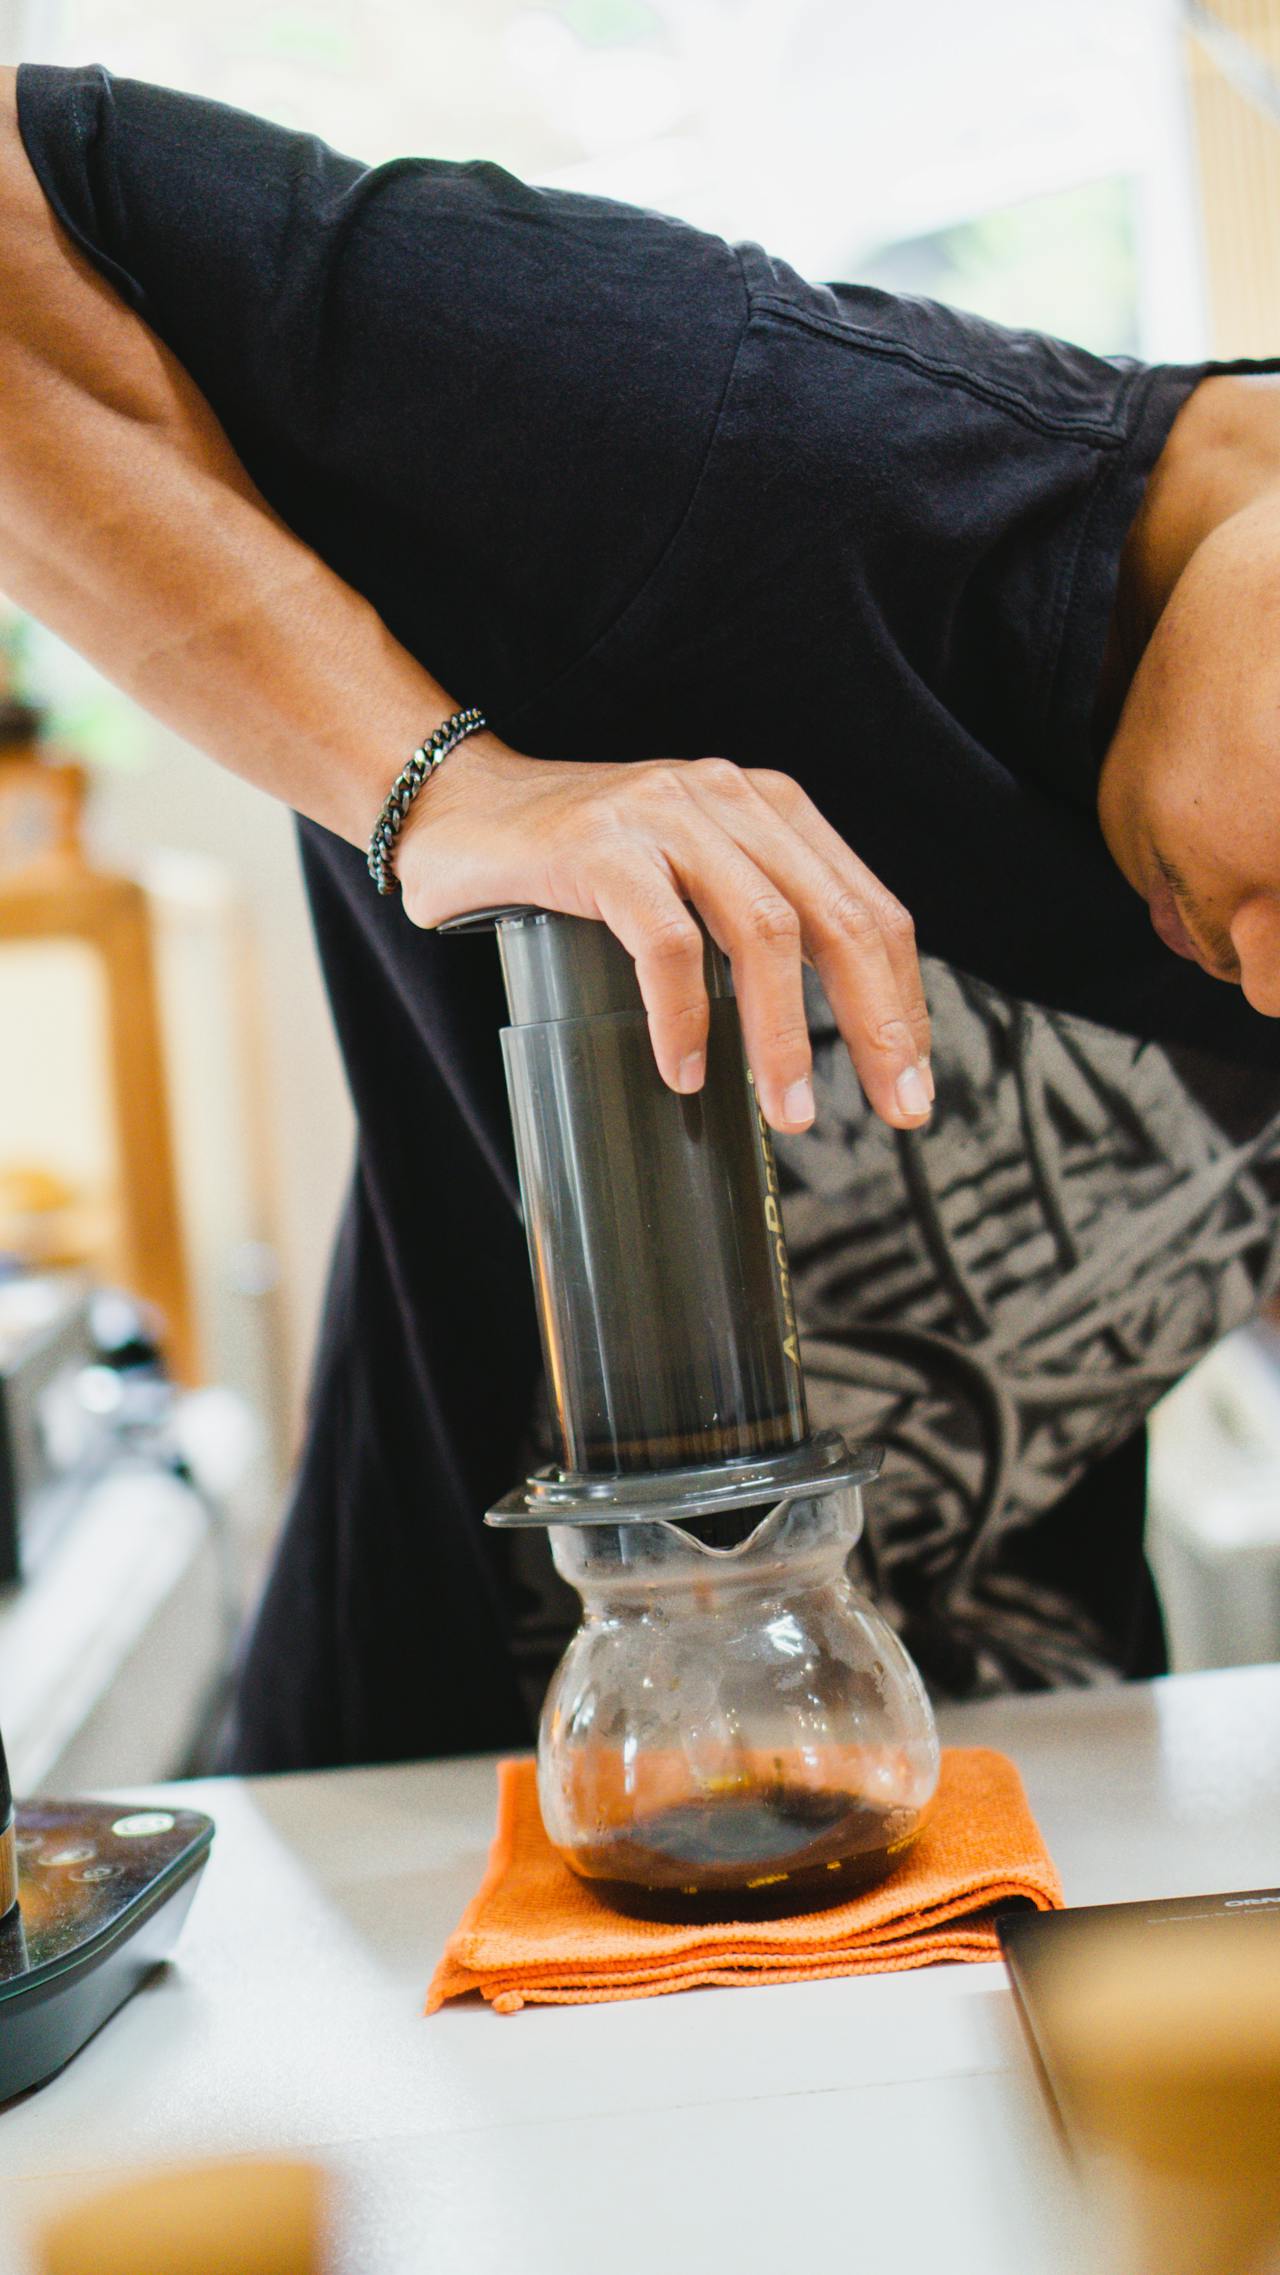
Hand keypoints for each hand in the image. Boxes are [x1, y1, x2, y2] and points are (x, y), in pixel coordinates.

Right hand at [399, 734, 931, 1134]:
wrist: (451, 803)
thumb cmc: (570, 859)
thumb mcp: (682, 871)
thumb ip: (743, 915)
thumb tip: (803, 1037)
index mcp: (767, 807)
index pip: (868, 907)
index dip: (902, 999)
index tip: (911, 1081)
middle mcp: (728, 799)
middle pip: (838, 920)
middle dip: (876, 1024)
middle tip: (893, 1107)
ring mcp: (664, 817)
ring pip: (765, 932)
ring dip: (786, 1036)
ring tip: (788, 1110)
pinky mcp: (599, 849)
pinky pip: (666, 943)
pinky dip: (684, 1016)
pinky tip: (684, 1071)